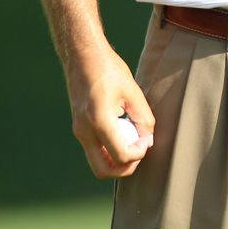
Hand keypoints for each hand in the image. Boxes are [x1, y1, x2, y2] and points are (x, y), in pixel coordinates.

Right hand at [66, 46, 153, 177]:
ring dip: (117, 160)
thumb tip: (148, 140)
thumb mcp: (132, 91)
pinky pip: (94, 151)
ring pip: (97, 163)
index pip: (120, 156)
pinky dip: (110, 151)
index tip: (147, 140)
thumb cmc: (109, 69)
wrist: (83, 57)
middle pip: (103, 170)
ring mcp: (79, 131)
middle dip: (125, 167)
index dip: (139, 154)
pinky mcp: (79, 128)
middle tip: (141, 150)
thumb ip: (143, 117)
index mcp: (99, 121)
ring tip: (134, 141)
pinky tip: (124, 134)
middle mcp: (84, 131)